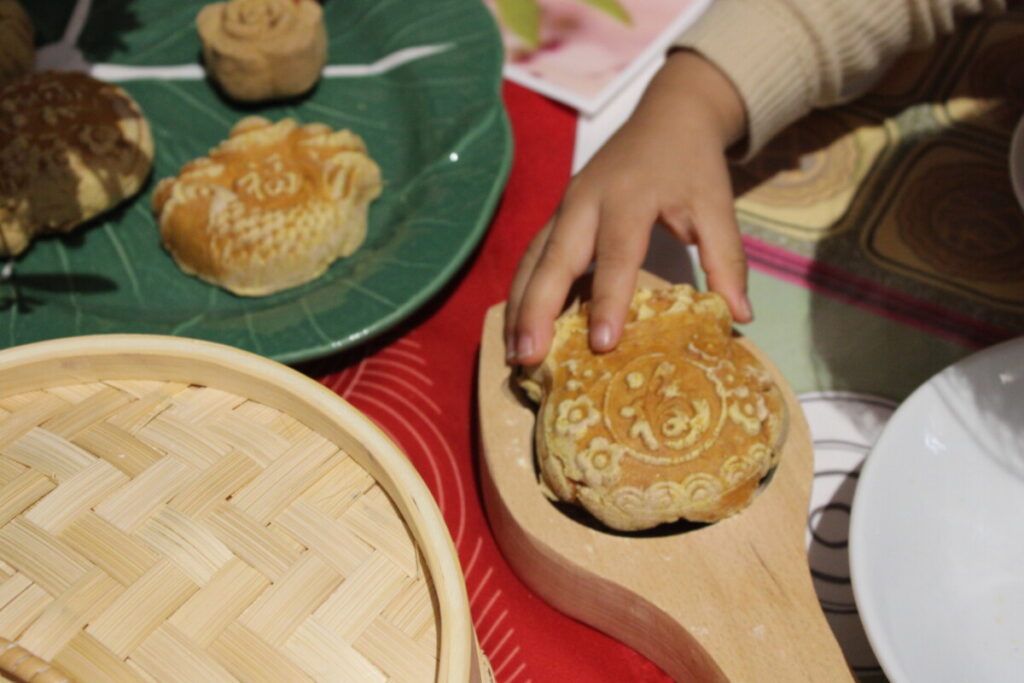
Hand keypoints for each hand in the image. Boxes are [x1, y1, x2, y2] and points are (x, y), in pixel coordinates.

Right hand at [505, 50, 750, 364]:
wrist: (668, 116)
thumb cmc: (692, 165)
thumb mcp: (717, 206)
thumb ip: (726, 259)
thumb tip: (739, 316)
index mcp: (630, 196)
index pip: (616, 253)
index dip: (609, 299)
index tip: (602, 344)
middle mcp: (587, 201)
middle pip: (554, 257)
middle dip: (537, 309)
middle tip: (528, 357)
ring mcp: (565, 207)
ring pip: (533, 259)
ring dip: (520, 307)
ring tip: (514, 354)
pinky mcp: (557, 216)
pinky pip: (533, 257)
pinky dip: (522, 293)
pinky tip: (517, 328)